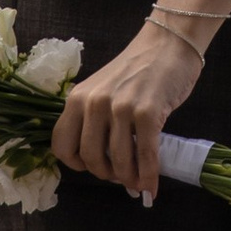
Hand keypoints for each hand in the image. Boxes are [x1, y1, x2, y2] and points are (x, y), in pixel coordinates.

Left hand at [52, 21, 205, 203]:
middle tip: (119, 176)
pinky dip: (149, 176)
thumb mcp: (102, 90)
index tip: (92, 166)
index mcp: (77, 98)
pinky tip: (152, 186)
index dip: (76, 164)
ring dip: (129, 179)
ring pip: (118, 161)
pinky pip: (145, 155)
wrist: (168, 44)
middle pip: (90, 158)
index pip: (61, 146)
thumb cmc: (136, 70)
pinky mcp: (148, 113)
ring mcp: (121, 108)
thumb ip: (94, 119)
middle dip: (106, 175)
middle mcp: (94, 103)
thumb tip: (103, 162)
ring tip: (137, 182)